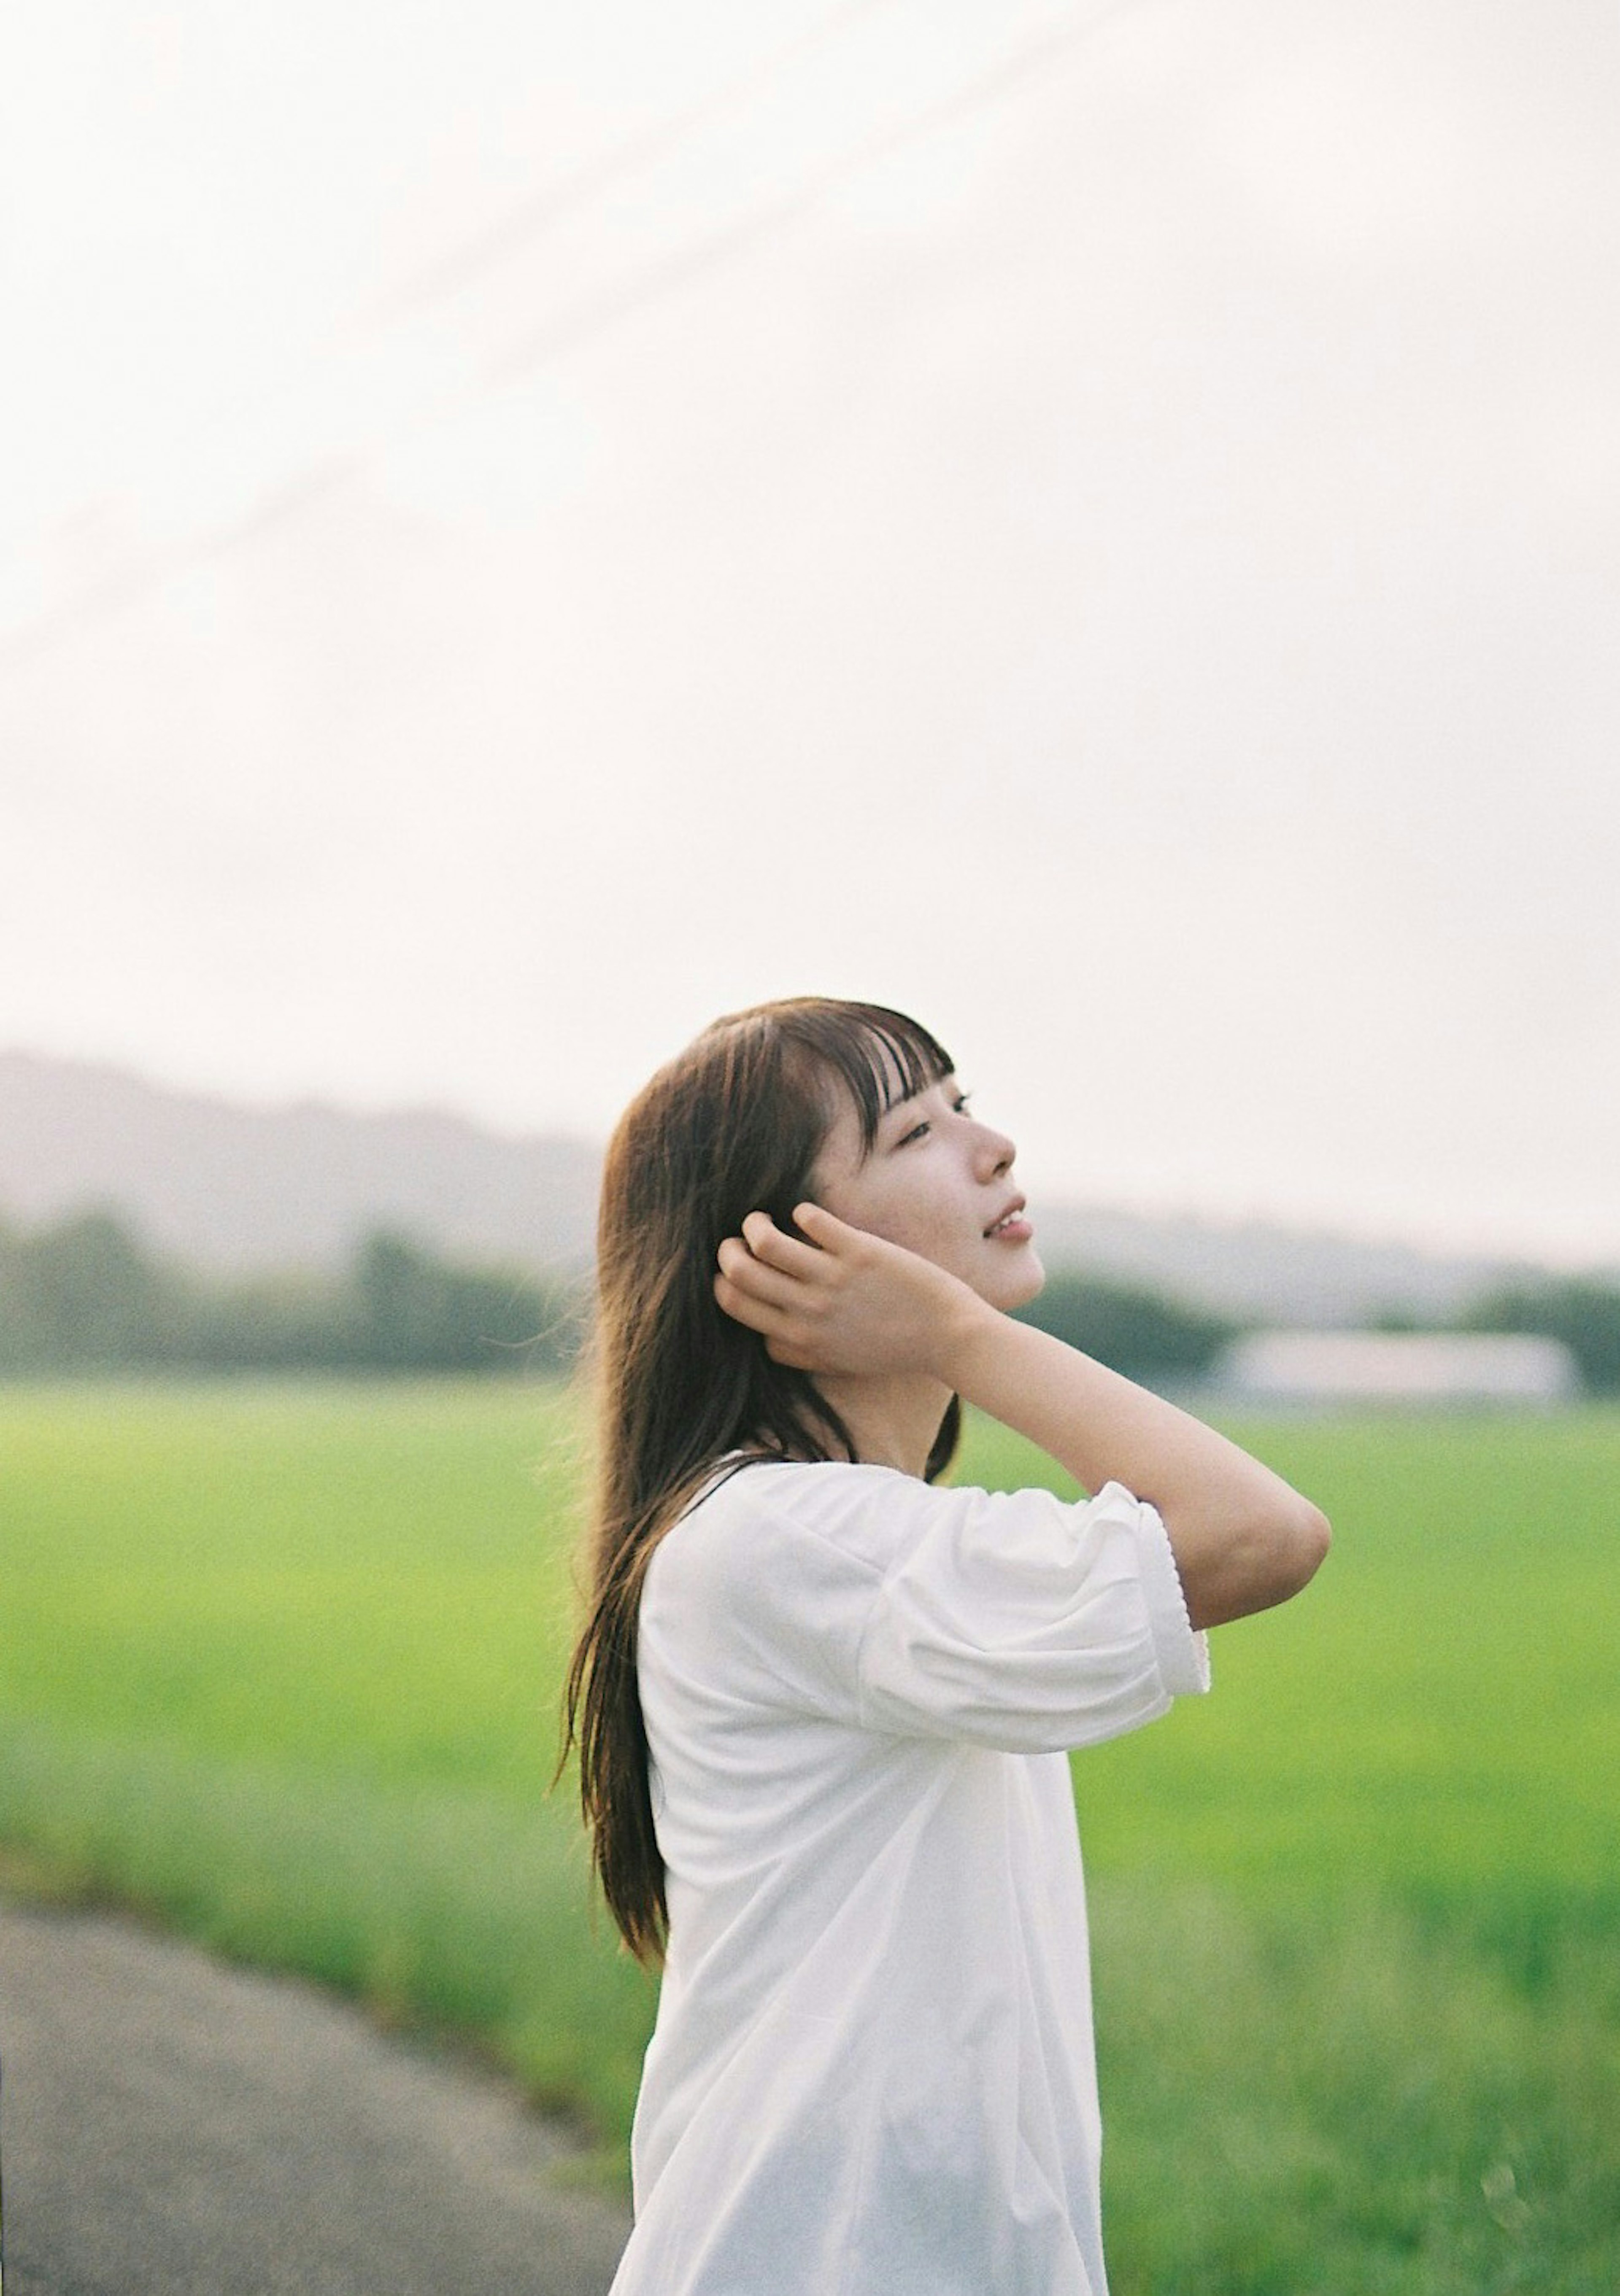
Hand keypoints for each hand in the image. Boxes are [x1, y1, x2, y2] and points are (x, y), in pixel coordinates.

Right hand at [714, 1202, 980, 1378]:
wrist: (948, 1339)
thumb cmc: (892, 1351)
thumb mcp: (836, 1362)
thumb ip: (796, 1353)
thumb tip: (764, 1339)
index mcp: (799, 1337)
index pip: (733, 1304)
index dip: (722, 1281)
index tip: (733, 1269)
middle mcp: (810, 1310)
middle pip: (739, 1270)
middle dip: (728, 1248)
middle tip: (741, 1239)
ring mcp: (834, 1280)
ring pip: (765, 1241)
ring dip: (755, 1222)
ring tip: (764, 1218)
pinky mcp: (861, 1252)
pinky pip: (812, 1220)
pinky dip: (802, 1212)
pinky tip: (808, 1215)